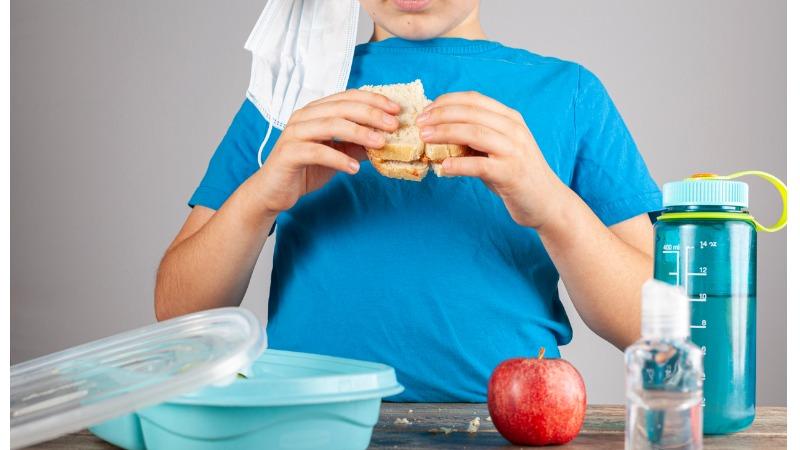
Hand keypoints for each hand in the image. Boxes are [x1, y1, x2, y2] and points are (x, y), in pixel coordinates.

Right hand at [251, 90, 399, 214]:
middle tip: (394, 125)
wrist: (273, 192)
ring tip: (380, 143)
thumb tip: (386, 140)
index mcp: (316, 111)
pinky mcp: (288, 153)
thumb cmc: (304, 169)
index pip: (347, 97)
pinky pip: (317, 151)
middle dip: (371, 114)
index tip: (396, 109)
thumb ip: (357, 145)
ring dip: (359, 133)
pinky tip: (355, 168)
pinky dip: (338, 158)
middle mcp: (304, 116)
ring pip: (330, 125)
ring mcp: (294, 133)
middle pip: (341, 108)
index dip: (373, 100)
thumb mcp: (337, 154)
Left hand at [416, 91, 569, 229]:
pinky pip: (479, 165)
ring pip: (473, 133)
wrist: (547, 201)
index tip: (426, 111)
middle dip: (440, 115)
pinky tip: (443, 167)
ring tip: (425, 139)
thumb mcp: (498, 148)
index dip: (446, 102)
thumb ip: (475, 138)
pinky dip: (458, 164)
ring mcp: (513, 150)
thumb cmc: (516, 174)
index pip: (474, 100)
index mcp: (509, 118)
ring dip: (445, 133)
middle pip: (470, 113)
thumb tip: (438, 131)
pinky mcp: (510, 173)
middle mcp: (513, 129)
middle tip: (419, 124)